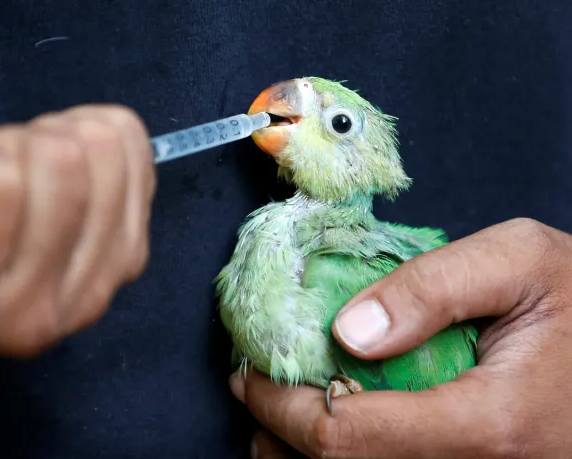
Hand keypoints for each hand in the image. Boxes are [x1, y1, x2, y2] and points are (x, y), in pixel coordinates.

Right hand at [0, 106, 154, 355]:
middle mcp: (40, 313)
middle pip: (61, 160)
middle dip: (10, 145)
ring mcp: (100, 283)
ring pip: (103, 148)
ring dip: (52, 137)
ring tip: (22, 170)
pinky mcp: (133, 251)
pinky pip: (131, 144)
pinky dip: (91, 130)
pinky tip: (64, 161)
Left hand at [230, 218, 571, 457]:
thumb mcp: (519, 262)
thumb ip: (431, 289)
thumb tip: (347, 332)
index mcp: (488, 424)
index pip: (345, 436)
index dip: (280, 406)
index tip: (248, 374)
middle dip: (280, 436)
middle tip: (256, 391)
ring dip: (302, 457)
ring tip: (281, 413)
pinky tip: (335, 427)